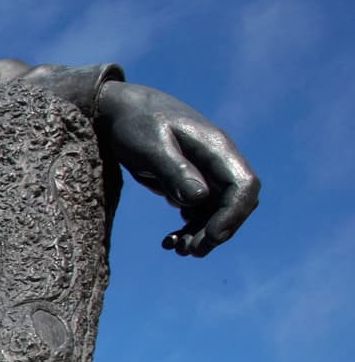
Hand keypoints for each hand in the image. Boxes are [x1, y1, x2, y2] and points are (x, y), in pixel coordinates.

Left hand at [95, 82, 258, 256]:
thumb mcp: (150, 147)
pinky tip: (169, 241)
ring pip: (217, 211)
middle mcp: (216, 161)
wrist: (117, 110)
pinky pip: (199, 211)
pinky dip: (189, 229)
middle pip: (235, 203)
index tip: (210, 237)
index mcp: (215, 148)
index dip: (233, 214)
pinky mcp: (188, 180)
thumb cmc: (134, 123)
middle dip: (218, 230)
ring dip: (202, 234)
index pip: (243, 185)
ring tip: (177, 250)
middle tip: (190, 251)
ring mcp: (204, 171)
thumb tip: (199, 199)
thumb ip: (174, 171)